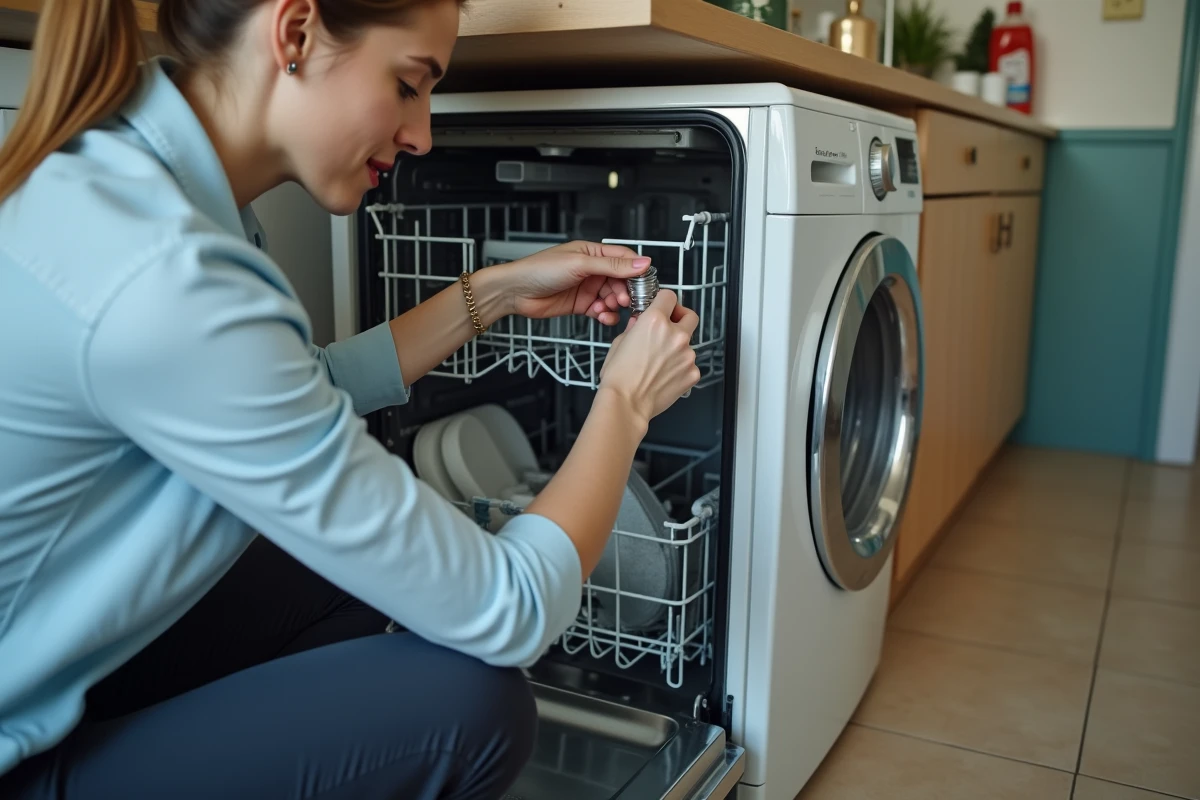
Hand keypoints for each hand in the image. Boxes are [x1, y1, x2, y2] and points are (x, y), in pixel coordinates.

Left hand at [497, 240, 652, 325]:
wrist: (516, 291)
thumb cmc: (540, 269)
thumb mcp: (580, 264)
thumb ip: (612, 265)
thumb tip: (642, 262)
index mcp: (593, 252)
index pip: (625, 258)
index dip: (637, 270)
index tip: (645, 283)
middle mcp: (593, 269)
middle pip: (622, 280)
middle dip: (626, 291)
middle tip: (624, 300)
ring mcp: (588, 288)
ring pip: (613, 297)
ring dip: (615, 304)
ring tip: (609, 307)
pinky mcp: (582, 305)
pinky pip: (602, 310)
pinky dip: (605, 315)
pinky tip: (602, 316)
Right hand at [598, 289, 700, 427]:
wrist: (627, 403)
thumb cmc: (619, 376)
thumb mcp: (619, 342)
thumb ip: (634, 328)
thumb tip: (640, 322)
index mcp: (654, 321)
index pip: (669, 297)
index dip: (665, 300)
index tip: (663, 306)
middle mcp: (675, 334)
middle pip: (690, 315)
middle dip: (681, 318)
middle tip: (671, 325)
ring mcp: (687, 354)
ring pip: (688, 343)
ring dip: (677, 347)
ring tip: (659, 362)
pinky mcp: (692, 372)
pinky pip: (689, 364)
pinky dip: (680, 367)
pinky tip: (664, 375)